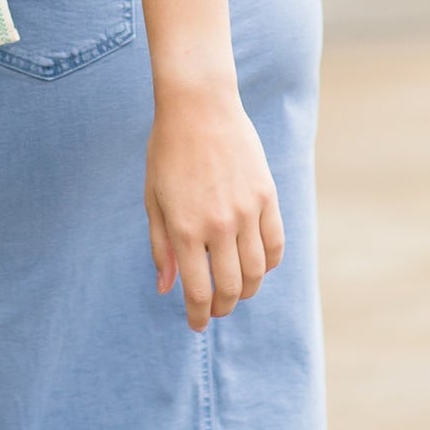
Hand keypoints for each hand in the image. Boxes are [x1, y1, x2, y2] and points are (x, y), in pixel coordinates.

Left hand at [145, 87, 284, 331]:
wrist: (199, 106)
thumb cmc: (168, 151)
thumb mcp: (153, 199)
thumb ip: (161, 246)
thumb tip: (166, 288)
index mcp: (186, 229)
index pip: (198, 291)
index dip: (199, 315)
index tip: (197, 323)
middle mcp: (219, 225)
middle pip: (231, 288)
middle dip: (222, 307)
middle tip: (216, 310)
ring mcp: (246, 211)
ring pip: (256, 272)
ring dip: (247, 291)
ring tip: (236, 292)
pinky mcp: (267, 196)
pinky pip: (275, 245)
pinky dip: (268, 264)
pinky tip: (256, 266)